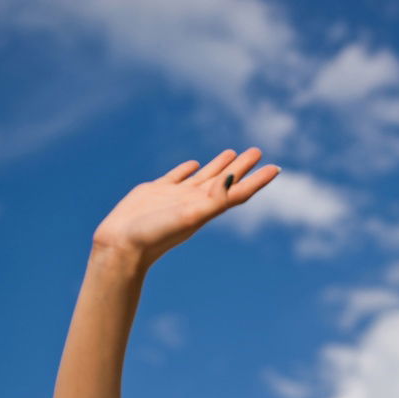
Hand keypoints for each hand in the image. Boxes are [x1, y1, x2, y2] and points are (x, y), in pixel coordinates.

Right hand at [92, 148, 279, 269]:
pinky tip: (193, 164)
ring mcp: (174, 197)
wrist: (122, 246)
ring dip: (218, 165)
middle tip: (257, 150)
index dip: (257, 180)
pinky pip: (177, 177)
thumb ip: (213, 199)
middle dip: (241, 166)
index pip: (237, 191)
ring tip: (232, 152)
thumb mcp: (189, 216)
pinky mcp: (155, 192)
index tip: (276, 167)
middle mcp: (193, 203)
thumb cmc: (155, 235)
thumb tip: (233, 178)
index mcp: (205, 209)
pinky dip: (187, 169)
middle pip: (224, 181)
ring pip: (202, 177)